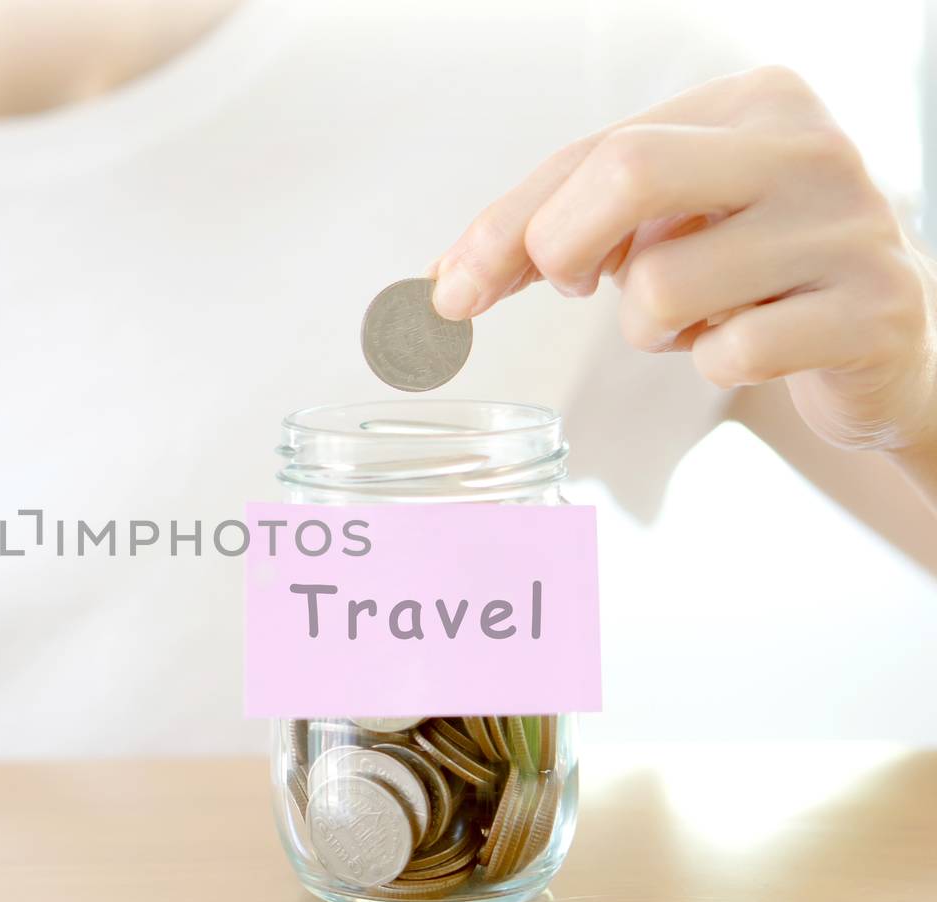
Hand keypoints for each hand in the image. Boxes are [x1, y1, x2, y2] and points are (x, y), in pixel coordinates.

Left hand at [429, 66, 936, 464]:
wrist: (882, 337)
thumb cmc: (754, 271)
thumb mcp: (666, 222)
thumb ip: (565, 226)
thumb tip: (452, 279)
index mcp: (754, 102)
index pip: (596, 150)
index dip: (507, 224)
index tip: (453, 288)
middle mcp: (809, 147)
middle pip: (627, 173)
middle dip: (561, 248)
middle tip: (573, 288)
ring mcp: (849, 228)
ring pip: (663, 286)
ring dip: (649, 329)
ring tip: (698, 318)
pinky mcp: (871, 312)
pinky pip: (730, 354)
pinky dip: (713, 366)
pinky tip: (750, 345)